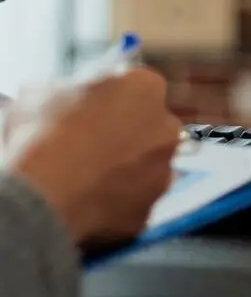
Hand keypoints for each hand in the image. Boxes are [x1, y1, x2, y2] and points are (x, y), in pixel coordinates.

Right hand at [1, 67, 180, 247]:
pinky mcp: (150, 211)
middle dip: (125, 132)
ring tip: (87, 176)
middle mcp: (166, 127)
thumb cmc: (42, 136)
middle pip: (149, 125)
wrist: (42, 197)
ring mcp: (163, 172)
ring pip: (146, 166)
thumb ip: (64, 91)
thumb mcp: (39, 93)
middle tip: (89, 142)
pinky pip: (134, 202)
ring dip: (125, 168)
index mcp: (145, 86)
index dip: (108, 98)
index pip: (134, 85)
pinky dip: (118, 201)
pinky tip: (90, 201)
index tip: (88, 109)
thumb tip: (56, 98)